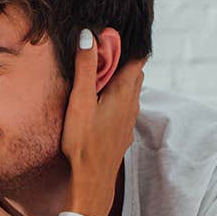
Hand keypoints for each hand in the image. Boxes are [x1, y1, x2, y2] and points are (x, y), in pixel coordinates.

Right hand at [61, 29, 144, 215]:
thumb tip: (88, 35)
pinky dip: (115, 97)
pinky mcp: (122, 132)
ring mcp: (129, 119)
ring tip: (98, 77)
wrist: (92, 180)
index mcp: (124, 91)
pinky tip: (99, 104)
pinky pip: (124, 106)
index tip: (109, 37)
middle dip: (122, 60)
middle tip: (101, 55)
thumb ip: (86, 67)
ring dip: (118, 80)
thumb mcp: (80, 100)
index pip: (136, 57)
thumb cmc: (84, 141)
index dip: (126, 45)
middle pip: (135, 72)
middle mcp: (132, 103)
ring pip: (131, 90)